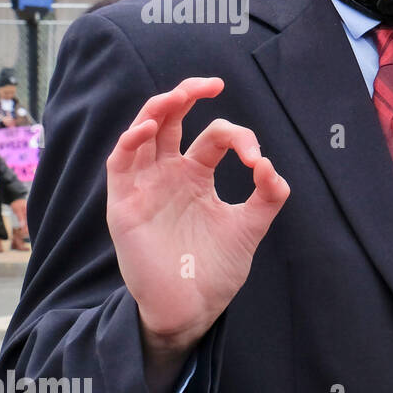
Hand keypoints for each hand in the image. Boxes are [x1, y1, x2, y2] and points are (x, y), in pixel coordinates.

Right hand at [106, 77, 288, 368]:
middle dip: (186, 95)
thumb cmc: (216, 269)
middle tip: (211, 83)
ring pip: (141, 134)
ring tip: (179, 95)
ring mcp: (144, 188)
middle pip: (169, 121)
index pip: (213, 137)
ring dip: (156, 110)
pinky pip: (120, 165)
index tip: (257, 160)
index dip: (238, 138)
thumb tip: (272, 168)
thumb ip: (267, 198)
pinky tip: (147, 128)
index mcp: (196, 176)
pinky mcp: (124, 206)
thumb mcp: (250, 228)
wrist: (193, 309)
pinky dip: (130, 142)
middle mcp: (168, 175)